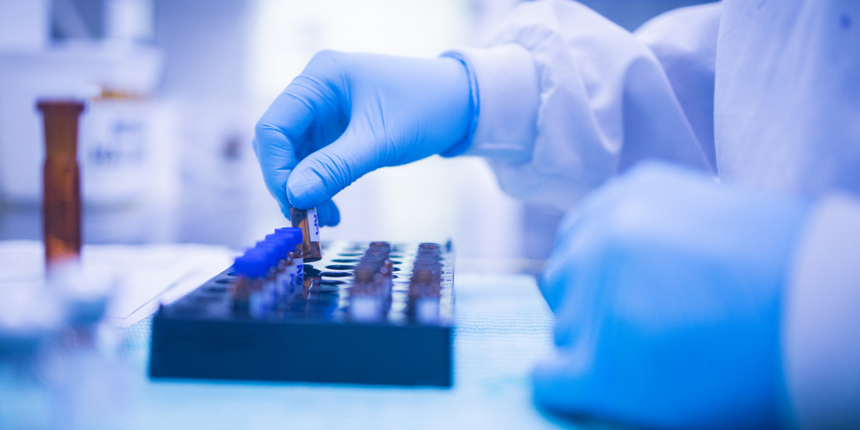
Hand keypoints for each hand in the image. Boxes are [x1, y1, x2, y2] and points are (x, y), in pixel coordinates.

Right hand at [254, 51, 472, 224]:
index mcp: (320, 78)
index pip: (274, 127)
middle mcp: (316, 92)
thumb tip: (294, 196)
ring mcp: (325, 113)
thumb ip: (335, 167)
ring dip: (305, 191)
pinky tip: (331, 210)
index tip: (292, 204)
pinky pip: (314, 164)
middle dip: (289, 184)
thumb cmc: (427, 108)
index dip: (275, 169)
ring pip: (295, 159)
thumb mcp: (380, 141)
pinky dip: (319, 188)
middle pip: (278, 144)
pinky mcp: (336, 132)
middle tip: (306, 220)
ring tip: (325, 220)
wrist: (462, 104)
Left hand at [534, 162, 810, 428]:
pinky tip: (598, 393)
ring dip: (594, 347)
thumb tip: (628, 267)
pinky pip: (550, 381)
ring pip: (564, 331)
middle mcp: (602, 235)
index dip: (597, 277)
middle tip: (638, 334)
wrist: (827, 318)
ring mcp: (595, 295)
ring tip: (653, 360)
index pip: (578, 240)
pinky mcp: (598, 362)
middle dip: (591, 308)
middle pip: (563, 282)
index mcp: (630, 196)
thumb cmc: (792, 275)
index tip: (620, 299)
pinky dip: (568, 389)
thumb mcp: (719, 220)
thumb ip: (660, 230)